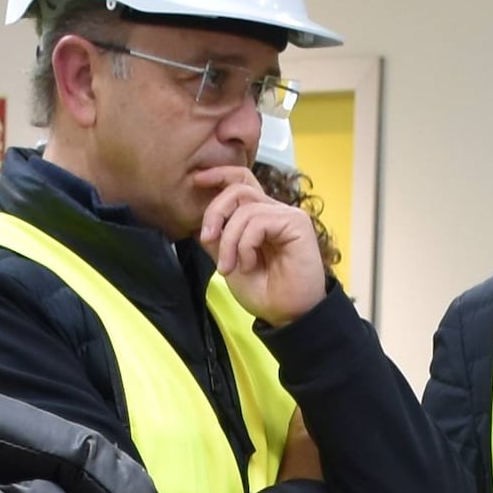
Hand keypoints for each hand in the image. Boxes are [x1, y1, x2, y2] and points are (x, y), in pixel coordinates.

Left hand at [191, 165, 328, 328]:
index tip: (196, 180)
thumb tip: (198, 223)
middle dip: (215, 211)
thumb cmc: (265, 294)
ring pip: (245, 209)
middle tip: (207, 237)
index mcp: (260, 217)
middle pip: (238, 188)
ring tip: (230, 266)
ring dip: (229, 240)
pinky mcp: (296, 224)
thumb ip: (217, 240)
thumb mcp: (230, 263)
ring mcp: (287, 216)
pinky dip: (245, 245)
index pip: (241, 181)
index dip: (219, 175)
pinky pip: (258, 221)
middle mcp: (275, 212)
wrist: (288, 317)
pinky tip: (249, 264)